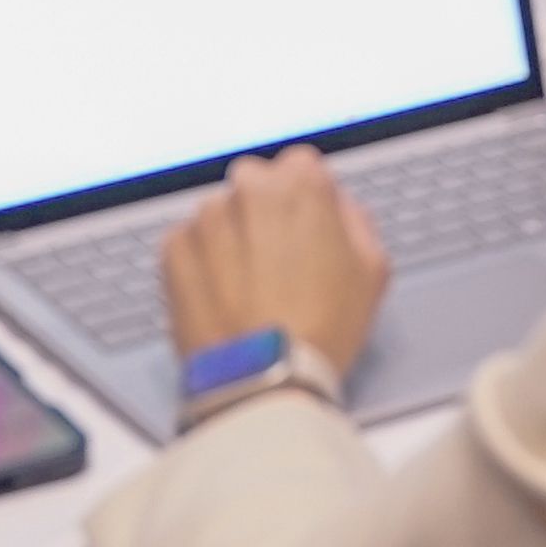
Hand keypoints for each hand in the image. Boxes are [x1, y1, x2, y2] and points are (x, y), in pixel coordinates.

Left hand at [158, 146, 387, 380]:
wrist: (264, 380)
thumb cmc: (320, 331)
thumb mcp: (372, 271)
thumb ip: (355, 220)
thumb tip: (337, 207)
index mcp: (301, 184)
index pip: (300, 167)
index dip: (305, 202)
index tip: (305, 231)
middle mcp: (249, 189)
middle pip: (256, 185)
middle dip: (264, 214)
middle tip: (277, 264)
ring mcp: (206, 218)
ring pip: (221, 214)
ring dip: (231, 238)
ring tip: (248, 290)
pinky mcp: (173, 249)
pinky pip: (189, 244)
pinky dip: (202, 263)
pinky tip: (223, 298)